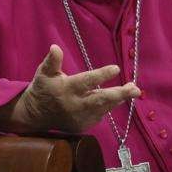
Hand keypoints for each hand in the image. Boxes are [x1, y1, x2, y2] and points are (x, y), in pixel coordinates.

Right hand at [5, 44, 139, 134]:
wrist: (36, 115)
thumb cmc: (43, 89)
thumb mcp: (44, 73)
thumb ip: (52, 61)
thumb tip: (55, 47)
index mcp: (66, 89)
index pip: (86, 81)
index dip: (101, 75)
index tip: (115, 69)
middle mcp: (75, 104)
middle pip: (100, 99)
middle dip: (119, 94)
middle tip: (135, 89)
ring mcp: (80, 117)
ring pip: (104, 107)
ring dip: (119, 99)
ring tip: (133, 90)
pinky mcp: (83, 125)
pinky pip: (100, 114)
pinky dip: (109, 105)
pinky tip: (117, 98)